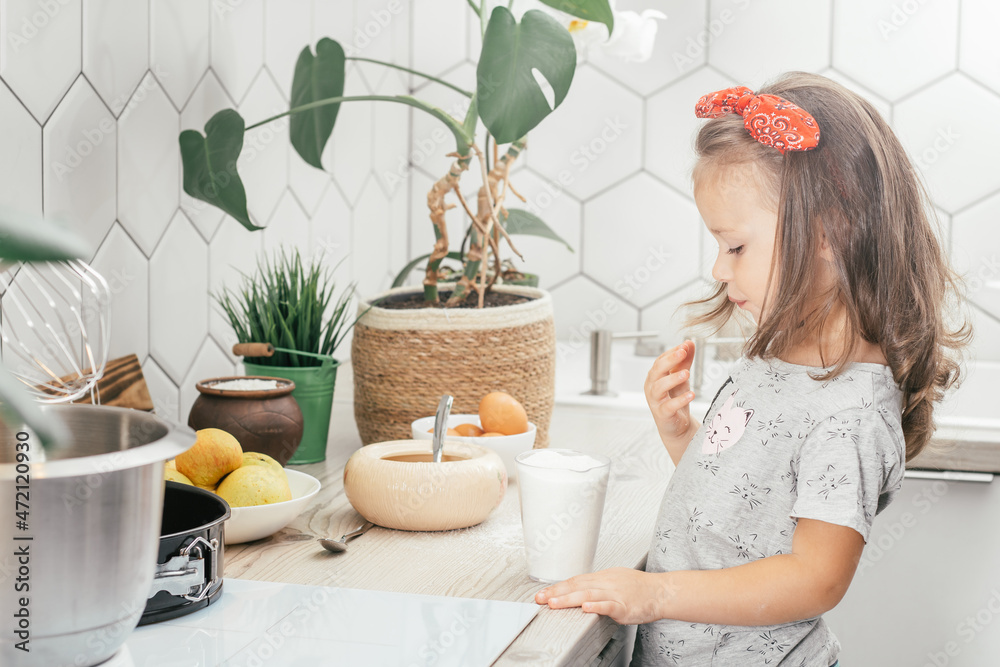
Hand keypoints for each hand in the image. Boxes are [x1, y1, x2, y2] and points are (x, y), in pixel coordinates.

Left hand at [534, 568, 666, 624]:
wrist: (661, 591)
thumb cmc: (639, 587)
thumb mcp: (614, 580)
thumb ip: (596, 585)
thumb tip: (578, 589)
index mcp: (602, 577)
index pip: (575, 581)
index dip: (557, 587)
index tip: (542, 593)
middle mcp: (606, 583)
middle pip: (577, 586)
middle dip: (556, 592)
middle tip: (540, 599)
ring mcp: (615, 594)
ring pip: (588, 595)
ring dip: (569, 599)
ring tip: (554, 603)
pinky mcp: (624, 606)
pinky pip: (609, 606)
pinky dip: (596, 607)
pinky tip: (585, 608)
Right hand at [644, 340, 696, 443]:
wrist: (676, 425)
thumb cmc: (675, 399)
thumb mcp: (681, 377)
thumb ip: (685, 361)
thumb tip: (689, 342)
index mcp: (655, 376)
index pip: (661, 359)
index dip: (672, 352)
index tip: (685, 345)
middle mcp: (652, 386)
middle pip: (657, 370)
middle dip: (670, 360)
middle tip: (682, 352)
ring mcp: (655, 400)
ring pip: (659, 387)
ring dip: (673, 378)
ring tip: (687, 373)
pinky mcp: (662, 414)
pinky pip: (669, 406)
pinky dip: (680, 400)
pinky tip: (691, 395)